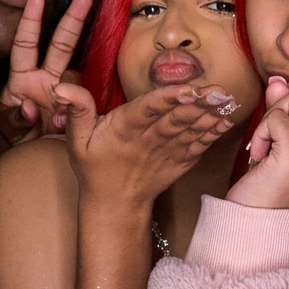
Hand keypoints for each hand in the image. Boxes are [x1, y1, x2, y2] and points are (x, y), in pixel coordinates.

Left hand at [0, 0, 92, 144]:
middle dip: (73, 20)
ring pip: (77, 78)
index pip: (25, 44)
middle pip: (61, 45)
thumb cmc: (18, 137)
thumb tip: (29, 107)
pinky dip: (77, 116)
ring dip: (73, 94)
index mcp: (22, 78)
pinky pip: (85, 105)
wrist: (36, 158)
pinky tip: (60, 129)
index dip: (31, 21)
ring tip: (53, 122)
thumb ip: (14, 118)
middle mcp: (46, 79)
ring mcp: (65, 93)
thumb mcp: (8, 129)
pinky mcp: (80, 109)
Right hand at [53, 81, 237, 206]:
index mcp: (126, 130)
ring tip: (227, 101)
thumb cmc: (95, 168)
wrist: (116, 203)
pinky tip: (227, 121)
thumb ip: (77, 110)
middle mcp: (150, 139)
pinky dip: (213, 134)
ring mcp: (168, 151)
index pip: (149, 110)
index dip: (168, 99)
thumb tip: (61, 85)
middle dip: (198, 104)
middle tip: (218, 90)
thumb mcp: (77, 140)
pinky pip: (199, 145)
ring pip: (191, 130)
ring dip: (210, 116)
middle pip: (176, 118)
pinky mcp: (181, 160)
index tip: (187, 89)